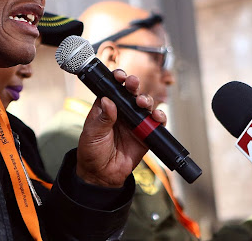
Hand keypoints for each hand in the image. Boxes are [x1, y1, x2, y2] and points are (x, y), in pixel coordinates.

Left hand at [74, 69, 166, 187]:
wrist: (102, 176)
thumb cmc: (92, 152)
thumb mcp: (92, 134)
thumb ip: (102, 118)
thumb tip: (108, 101)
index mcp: (106, 108)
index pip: (113, 88)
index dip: (117, 79)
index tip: (119, 76)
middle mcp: (122, 112)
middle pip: (131, 93)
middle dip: (133, 85)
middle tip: (133, 83)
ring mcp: (134, 123)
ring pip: (145, 105)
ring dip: (146, 99)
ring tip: (142, 103)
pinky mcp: (145, 135)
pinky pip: (156, 123)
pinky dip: (159, 118)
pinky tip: (157, 116)